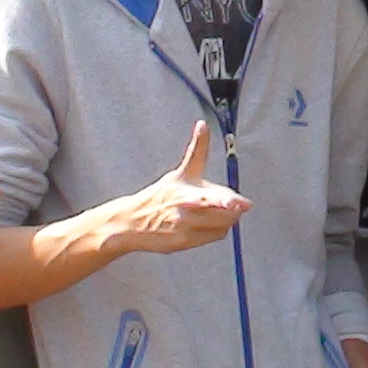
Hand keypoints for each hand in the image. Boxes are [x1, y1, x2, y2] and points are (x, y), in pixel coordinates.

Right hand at [97, 122, 251, 257]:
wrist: (132, 223)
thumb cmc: (160, 195)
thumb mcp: (179, 171)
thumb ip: (197, 151)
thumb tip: (203, 124)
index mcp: (184, 190)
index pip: (206, 195)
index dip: (222, 200)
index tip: (234, 203)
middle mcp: (184, 210)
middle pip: (221, 212)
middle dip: (233, 207)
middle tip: (235, 204)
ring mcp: (184, 229)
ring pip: (222, 225)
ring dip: (226, 218)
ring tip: (216, 212)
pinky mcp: (183, 243)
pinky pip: (214, 236)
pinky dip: (216, 229)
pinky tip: (206, 223)